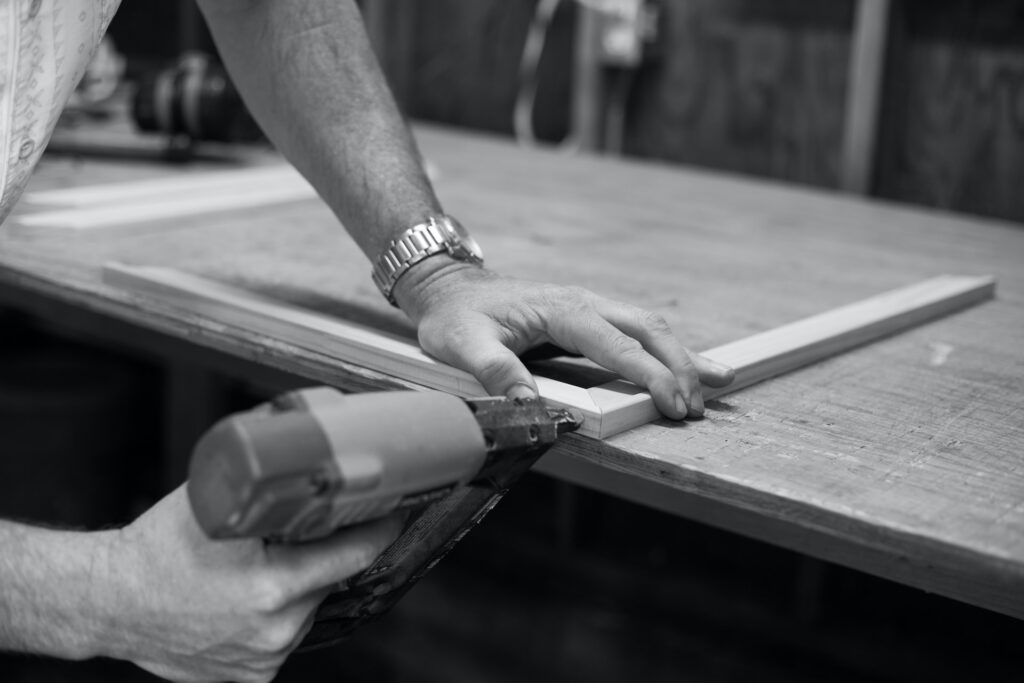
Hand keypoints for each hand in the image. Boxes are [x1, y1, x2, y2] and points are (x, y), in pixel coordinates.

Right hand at [96, 486, 399, 682]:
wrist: (108, 601)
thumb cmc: (158, 547)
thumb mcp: (216, 501)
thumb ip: (267, 476)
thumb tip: (305, 430)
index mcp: (274, 586)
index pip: (357, 553)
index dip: (380, 527)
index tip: (395, 509)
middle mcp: (276, 628)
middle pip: (331, 576)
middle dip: (326, 550)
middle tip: (301, 528)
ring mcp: (265, 656)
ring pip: (308, 606)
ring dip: (299, 583)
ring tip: (257, 565)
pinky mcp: (253, 676)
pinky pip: (284, 633)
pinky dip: (278, 612)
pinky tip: (245, 595)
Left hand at [394, 259, 733, 418]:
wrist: (450, 288)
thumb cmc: (456, 318)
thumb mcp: (461, 345)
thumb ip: (494, 371)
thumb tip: (530, 403)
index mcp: (562, 309)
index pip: (616, 344)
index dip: (648, 374)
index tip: (673, 402)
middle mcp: (584, 303)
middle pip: (647, 330)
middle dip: (677, 367)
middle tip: (695, 407)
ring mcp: (590, 307)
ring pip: (650, 327)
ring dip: (681, 356)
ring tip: (717, 384)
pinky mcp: (590, 318)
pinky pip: (637, 331)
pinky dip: (667, 349)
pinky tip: (692, 364)